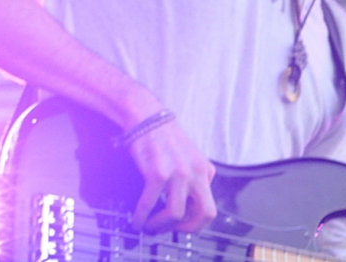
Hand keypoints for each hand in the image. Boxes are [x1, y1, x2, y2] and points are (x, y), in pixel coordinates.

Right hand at [127, 111, 216, 232]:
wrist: (144, 114)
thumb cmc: (161, 135)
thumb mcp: (188, 156)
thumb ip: (192, 177)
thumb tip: (185, 202)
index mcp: (206, 171)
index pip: (209, 207)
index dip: (195, 221)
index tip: (180, 224)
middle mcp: (196, 174)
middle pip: (204, 215)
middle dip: (186, 229)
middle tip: (170, 231)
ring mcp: (178, 174)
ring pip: (176, 214)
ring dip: (160, 225)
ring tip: (148, 226)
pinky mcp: (157, 173)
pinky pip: (150, 203)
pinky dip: (142, 215)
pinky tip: (136, 220)